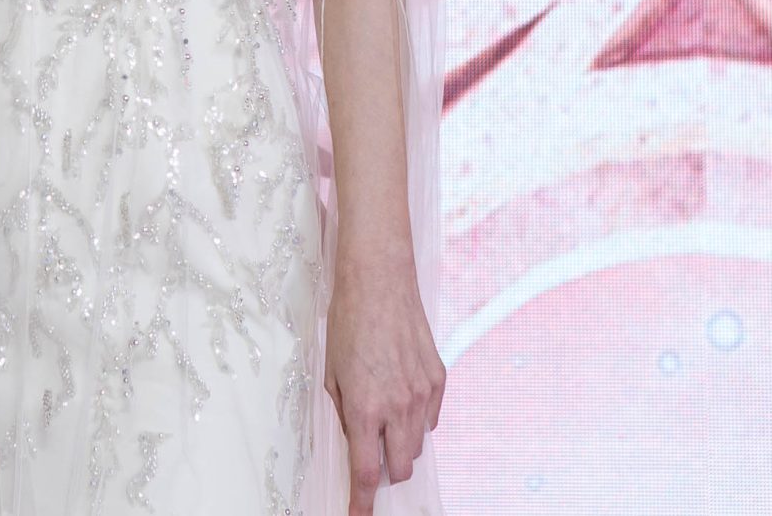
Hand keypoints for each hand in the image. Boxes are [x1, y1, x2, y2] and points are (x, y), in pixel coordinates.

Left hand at [324, 237, 445, 515]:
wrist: (379, 280)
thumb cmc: (348, 321)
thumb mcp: (332, 371)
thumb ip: (343, 410)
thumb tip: (353, 438)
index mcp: (364, 407)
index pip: (366, 472)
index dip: (362, 500)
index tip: (358, 514)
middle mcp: (398, 406)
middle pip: (400, 467)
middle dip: (385, 472)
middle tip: (370, 459)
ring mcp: (423, 394)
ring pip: (418, 445)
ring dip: (401, 445)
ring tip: (384, 420)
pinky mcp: (439, 379)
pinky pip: (431, 418)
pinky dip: (417, 420)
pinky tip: (402, 400)